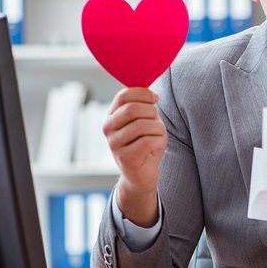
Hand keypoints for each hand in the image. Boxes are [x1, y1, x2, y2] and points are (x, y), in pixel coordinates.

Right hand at [103, 87, 166, 226]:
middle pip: (133, 109)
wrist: (141, 174)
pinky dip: (158, 142)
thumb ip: (143, 106)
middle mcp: (108, 129)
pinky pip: (148, 141)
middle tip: (157, 121)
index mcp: (111, 116)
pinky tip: (156, 147)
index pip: (123, 96)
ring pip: (143, 125)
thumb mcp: (144, 121)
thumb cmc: (145, 144)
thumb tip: (150, 93)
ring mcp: (114, 144)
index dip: (143, 93)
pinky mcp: (125, 158)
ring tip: (158, 136)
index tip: (155, 99)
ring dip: (158, 129)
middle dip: (152, 112)